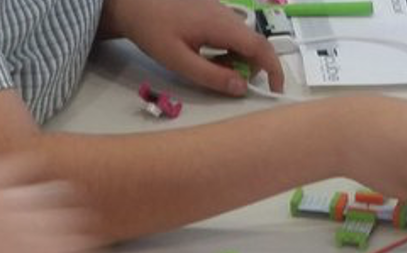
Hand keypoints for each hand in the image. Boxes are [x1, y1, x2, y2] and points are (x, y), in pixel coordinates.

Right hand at [0, 157, 91, 252]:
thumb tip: (16, 195)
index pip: (19, 160)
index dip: (30, 178)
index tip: (33, 187)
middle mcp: (9, 195)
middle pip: (51, 188)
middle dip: (48, 212)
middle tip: (33, 241)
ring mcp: (40, 221)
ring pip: (73, 215)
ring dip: (64, 234)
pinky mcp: (65, 249)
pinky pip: (85, 243)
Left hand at [108, 0, 284, 95]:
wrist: (130, 0)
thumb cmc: (151, 29)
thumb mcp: (178, 60)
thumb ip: (211, 76)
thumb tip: (241, 87)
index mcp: (221, 26)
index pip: (260, 48)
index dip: (274, 70)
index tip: (275, 90)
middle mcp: (226, 14)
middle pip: (255, 43)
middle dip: (253, 67)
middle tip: (232, 83)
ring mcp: (220, 9)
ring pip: (243, 37)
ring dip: (239, 58)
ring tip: (213, 68)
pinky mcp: (211, 8)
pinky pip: (231, 31)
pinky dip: (229, 47)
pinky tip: (206, 52)